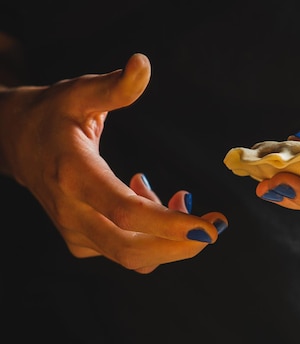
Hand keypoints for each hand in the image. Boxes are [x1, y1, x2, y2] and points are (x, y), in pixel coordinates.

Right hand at [0, 53, 226, 273]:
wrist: (15, 142)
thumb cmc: (53, 114)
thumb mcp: (79, 93)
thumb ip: (115, 86)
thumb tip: (143, 63)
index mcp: (74, 174)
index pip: (125, 212)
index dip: (169, 224)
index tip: (209, 228)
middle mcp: (72, 211)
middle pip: (131, 249)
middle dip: (180, 247)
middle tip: (214, 227)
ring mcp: (75, 231)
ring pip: (132, 257)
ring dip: (170, 238)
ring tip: (182, 197)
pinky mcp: (82, 242)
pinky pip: (126, 251)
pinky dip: (153, 237)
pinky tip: (153, 199)